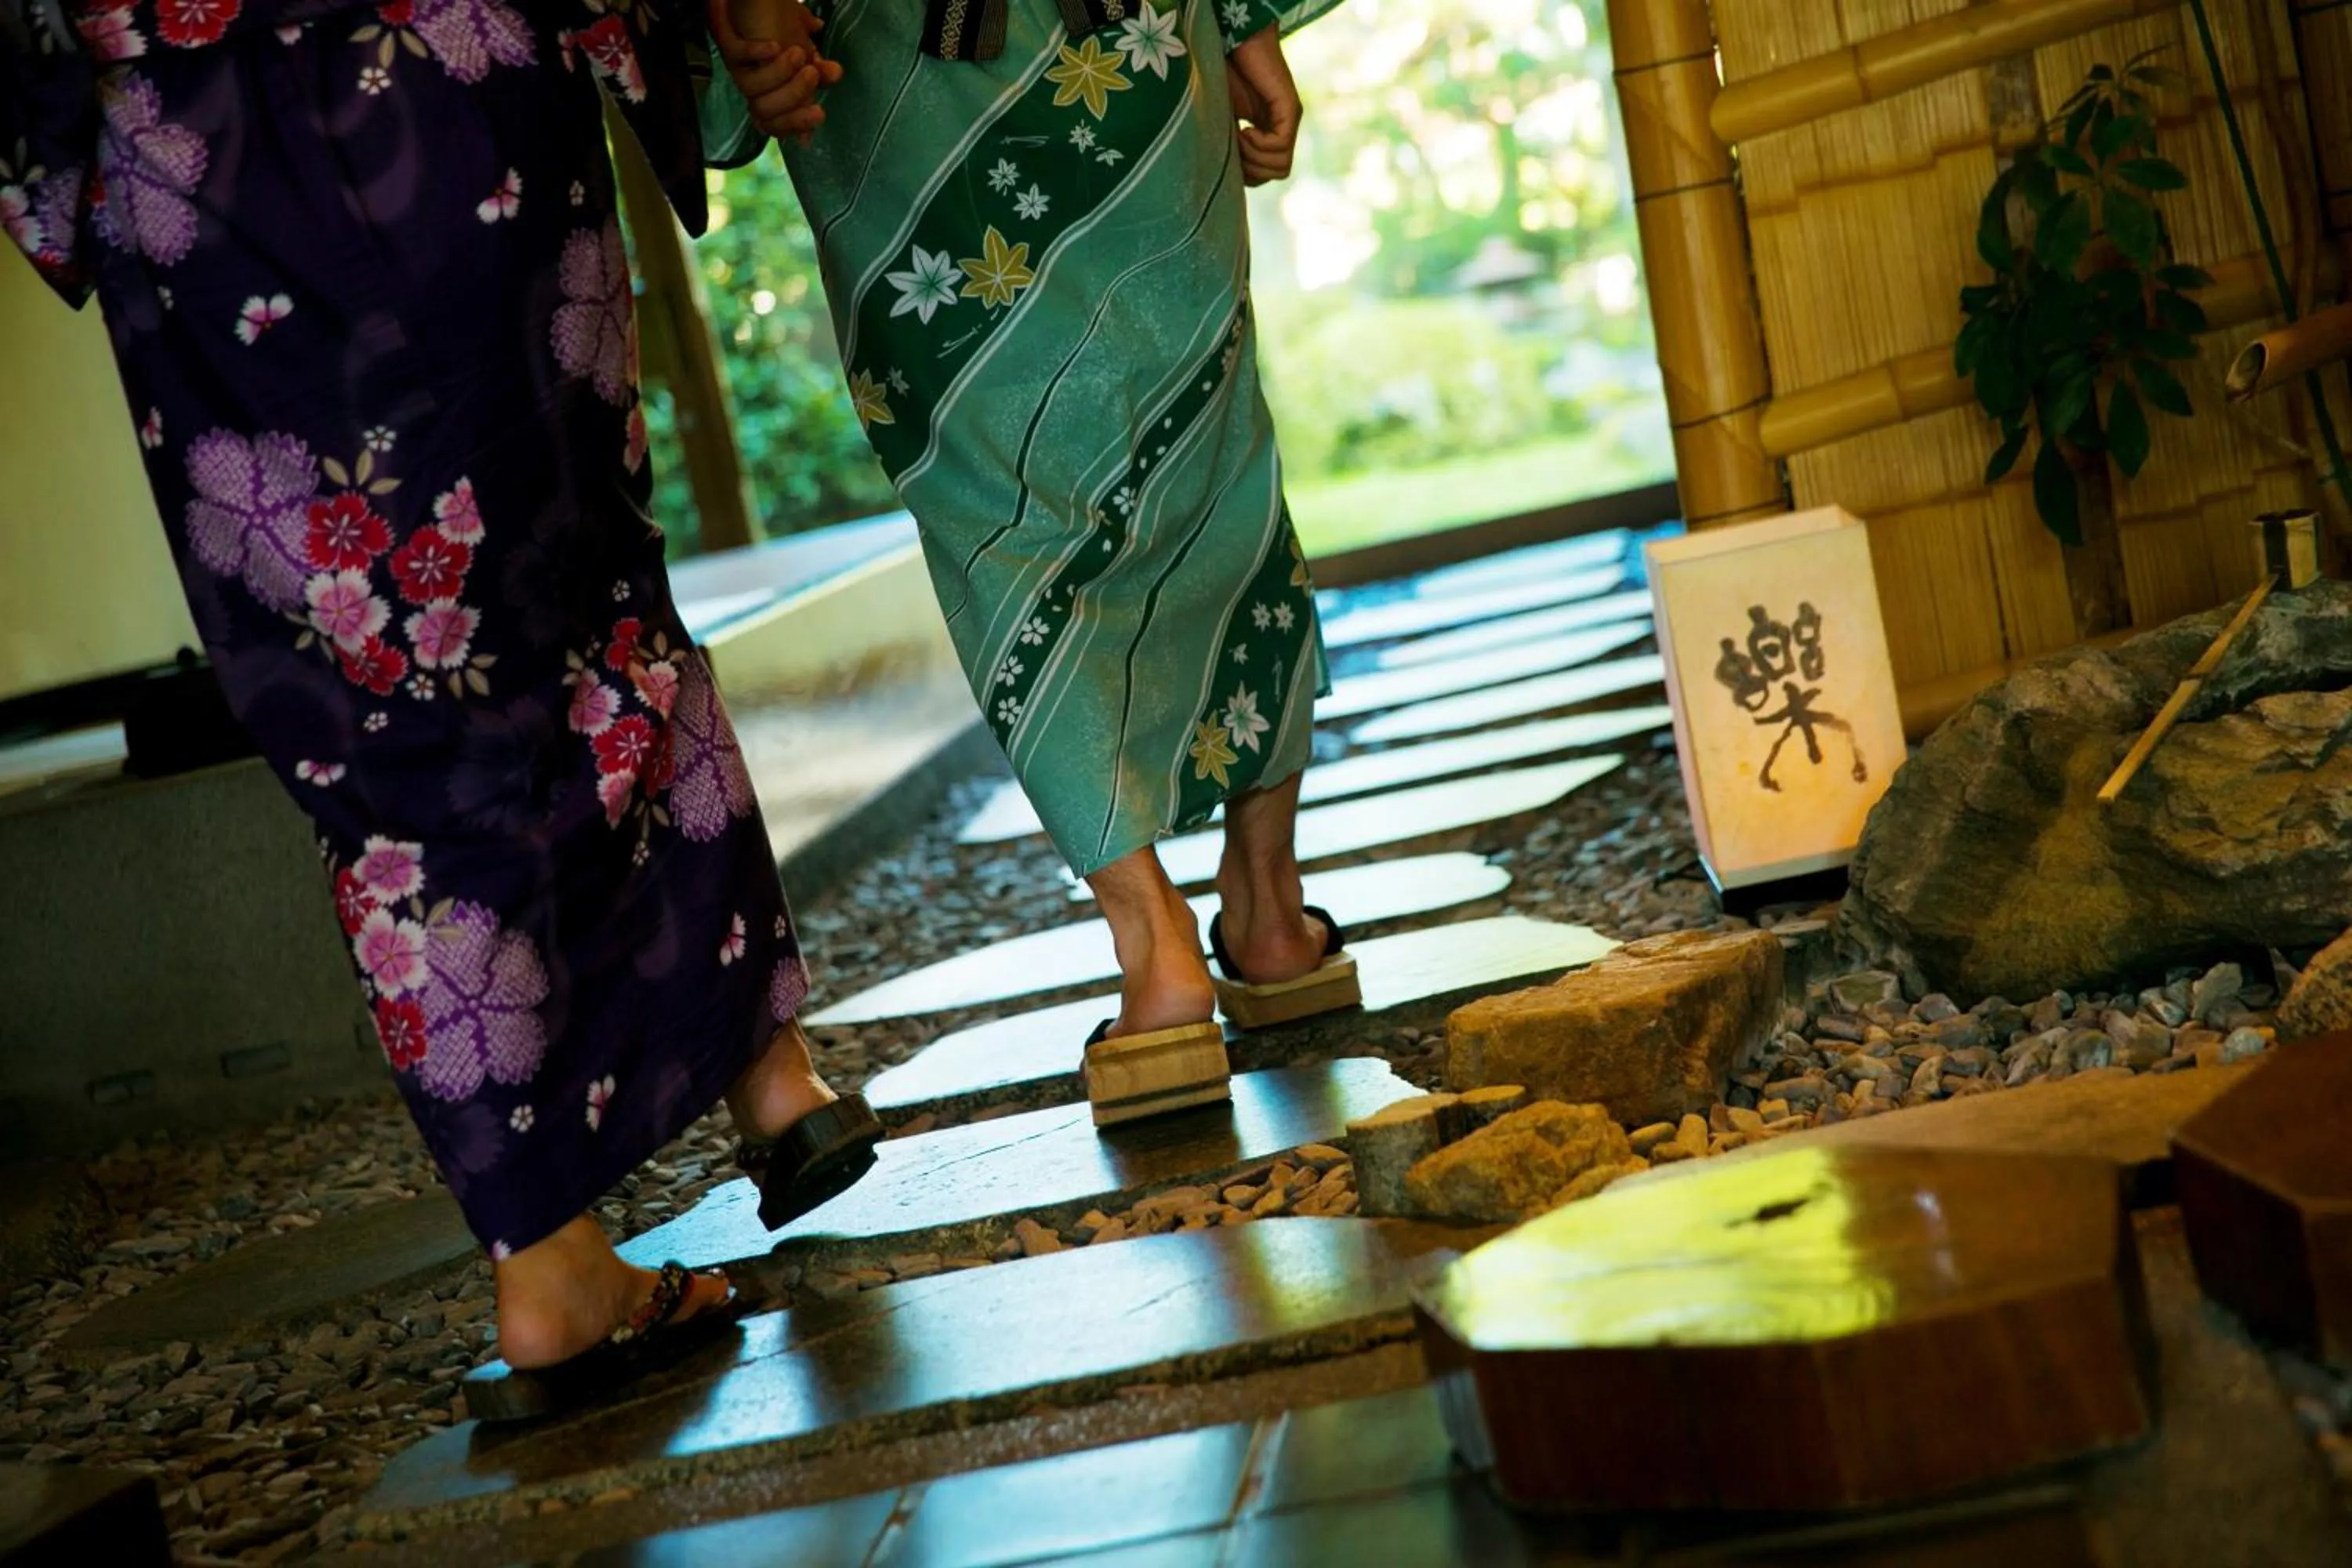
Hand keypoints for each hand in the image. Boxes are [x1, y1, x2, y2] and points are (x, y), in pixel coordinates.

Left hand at [708, 0, 841, 145]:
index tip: (820, 112)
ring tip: (798, 52)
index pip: (779, 125)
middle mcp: (754, 87)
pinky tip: (774, 45)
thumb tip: (835, 75)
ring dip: (778, 73)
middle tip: (813, 74)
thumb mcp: (806, 50)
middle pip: (765, 111)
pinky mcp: (727, 46)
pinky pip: (738, 55)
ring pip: (751, 88)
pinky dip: (756, 52)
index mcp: (774, 95)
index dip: (797, 124)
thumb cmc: (780, 30)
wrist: (753, 3)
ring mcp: (739, 68)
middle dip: (792, 97)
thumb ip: (819, 68)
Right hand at [1225, 25, 1298, 186]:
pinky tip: (1245, 128)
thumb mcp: (1221, 119)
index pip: (1266, 173)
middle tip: (1234, 145)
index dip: (1247, 174)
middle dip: (1251, 170)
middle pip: (1277, 173)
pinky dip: (1259, 144)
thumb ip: (1228, 144)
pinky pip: (1280, 145)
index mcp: (1268, 132)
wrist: (1233, 43)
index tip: (1228, 152)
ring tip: (1239, 135)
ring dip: (1254, 158)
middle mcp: (1283, 129)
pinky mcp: (1290, 109)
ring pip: (1281, 166)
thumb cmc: (1221, 74)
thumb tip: (1224, 176)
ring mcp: (1289, 120)